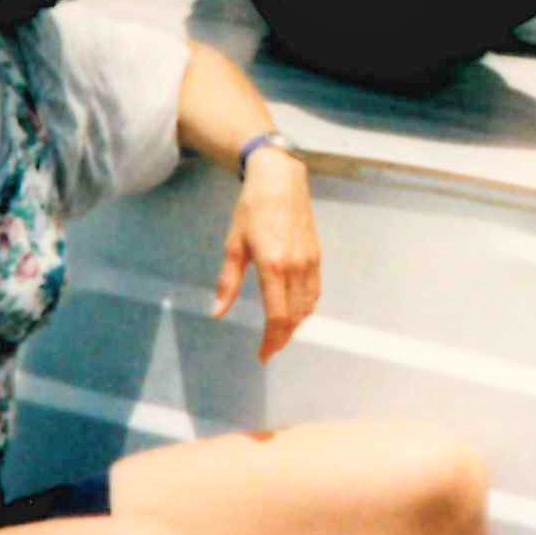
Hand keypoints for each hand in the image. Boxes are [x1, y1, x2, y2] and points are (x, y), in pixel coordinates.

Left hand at [214, 150, 321, 360]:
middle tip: (269, 350)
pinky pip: (315, 291)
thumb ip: (228, 282)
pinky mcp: (317, 255)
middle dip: (283, 338)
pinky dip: (306, 308)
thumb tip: (218, 312)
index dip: (271, 341)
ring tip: (280, 335)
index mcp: (273, 265)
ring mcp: (310, 261)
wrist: (281, 179)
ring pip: (308, 306)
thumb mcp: (234, 245)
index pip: (277, 316)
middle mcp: (296, 267)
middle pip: (295, 316)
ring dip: (296, 325)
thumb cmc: (252, 209)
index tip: (262, 355)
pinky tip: (295, 311)